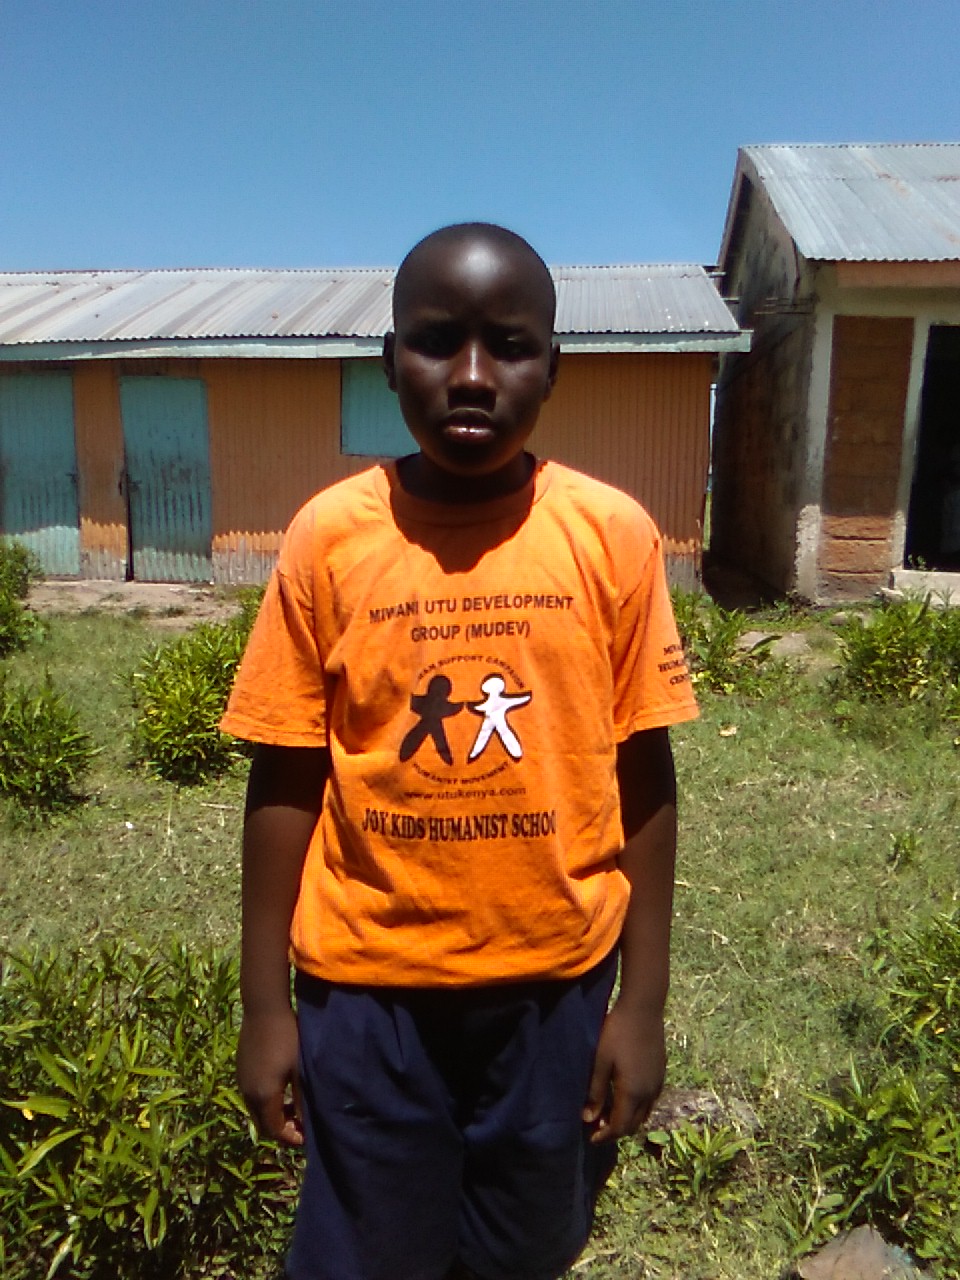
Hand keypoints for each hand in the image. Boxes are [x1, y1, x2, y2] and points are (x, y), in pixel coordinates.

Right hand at [237, 1006, 303, 1146]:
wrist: (264, 1008)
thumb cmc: (288, 1038)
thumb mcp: (300, 1070)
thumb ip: (302, 1099)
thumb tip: (307, 1122)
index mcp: (263, 1096)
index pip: (275, 1130)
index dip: (291, 1138)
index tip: (307, 1137)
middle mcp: (247, 1093)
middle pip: (263, 1124)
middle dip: (281, 1129)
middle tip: (301, 1125)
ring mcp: (241, 1080)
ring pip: (256, 1109)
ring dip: (273, 1114)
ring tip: (292, 1107)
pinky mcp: (241, 1068)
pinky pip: (252, 1095)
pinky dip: (266, 1100)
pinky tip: (280, 1088)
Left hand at [583, 1001, 665, 1143]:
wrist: (644, 1009)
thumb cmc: (617, 1032)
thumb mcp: (601, 1062)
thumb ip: (595, 1092)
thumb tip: (588, 1119)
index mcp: (632, 1093)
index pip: (619, 1127)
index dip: (605, 1137)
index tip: (590, 1138)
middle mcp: (649, 1094)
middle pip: (633, 1125)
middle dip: (615, 1131)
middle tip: (597, 1127)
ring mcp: (658, 1084)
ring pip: (643, 1114)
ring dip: (627, 1120)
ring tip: (608, 1113)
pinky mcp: (661, 1074)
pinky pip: (649, 1102)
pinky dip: (636, 1108)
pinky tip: (624, 1097)